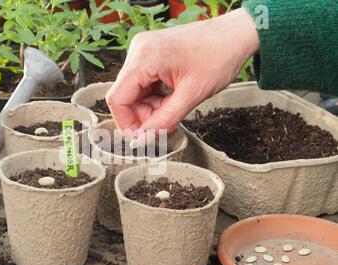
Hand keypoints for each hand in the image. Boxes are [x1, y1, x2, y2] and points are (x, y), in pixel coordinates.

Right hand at [106, 8, 259, 139]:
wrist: (235, 35)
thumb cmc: (219, 57)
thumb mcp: (192, 96)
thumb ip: (164, 120)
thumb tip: (143, 140)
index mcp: (145, 57)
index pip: (118, 98)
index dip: (126, 123)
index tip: (140, 138)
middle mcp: (138, 50)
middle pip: (124, 95)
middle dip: (141, 115)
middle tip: (163, 124)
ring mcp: (143, 50)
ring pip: (133, 91)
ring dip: (149, 107)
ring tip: (172, 107)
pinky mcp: (150, 53)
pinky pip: (142, 82)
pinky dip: (153, 96)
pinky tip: (170, 98)